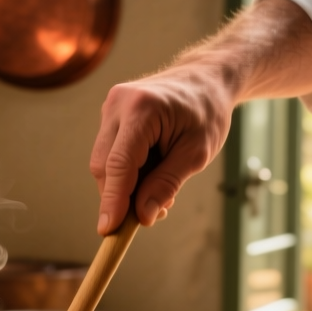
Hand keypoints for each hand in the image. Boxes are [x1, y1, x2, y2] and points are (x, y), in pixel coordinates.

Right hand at [89, 0, 311, 234]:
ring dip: (126, 187)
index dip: (112, 201)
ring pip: (104, 163)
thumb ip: (167, 184)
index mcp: (141, 109)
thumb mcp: (196, 154)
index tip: (108, 230)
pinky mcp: (111, 115)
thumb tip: (143, 217)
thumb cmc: (207, 113)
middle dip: (121, 198)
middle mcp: (118, 104)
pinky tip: (152, 175)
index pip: (119, 164)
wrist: (206, 80)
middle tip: (152, 215)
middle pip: (105, 166)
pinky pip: (110, 153)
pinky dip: (127, 173)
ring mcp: (110, 107)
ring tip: (160, 194)